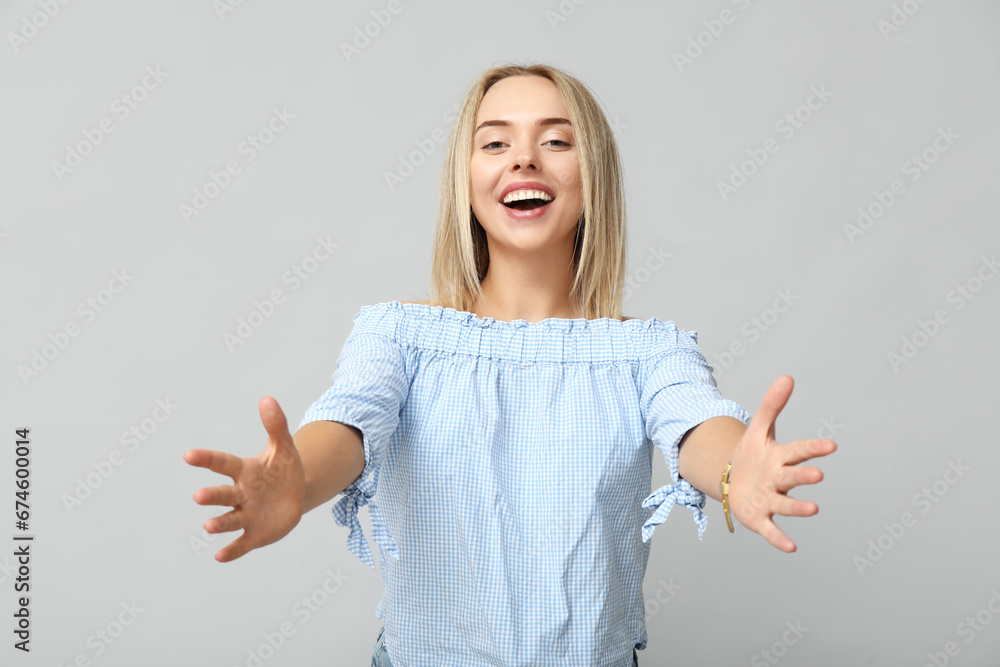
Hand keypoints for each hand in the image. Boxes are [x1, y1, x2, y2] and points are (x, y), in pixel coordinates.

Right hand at [183, 396, 304, 561]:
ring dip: (219, 524)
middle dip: (211, 495)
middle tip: (199, 496)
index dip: (207, 459)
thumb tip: (267, 399)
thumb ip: (276, 425)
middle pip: (223, 494)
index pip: (223, 463)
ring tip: (208, 526)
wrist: (294, 495)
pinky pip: (241, 543)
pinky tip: (220, 557)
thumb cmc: (282, 469)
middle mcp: (240, 494)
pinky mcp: (254, 534)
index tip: (189, 455)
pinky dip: (231, 550)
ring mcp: (246, 515)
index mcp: (244, 471)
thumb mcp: (284, 447)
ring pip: (229, 519)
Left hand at [726, 375, 836, 552]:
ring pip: (786, 504)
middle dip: (804, 475)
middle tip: (818, 474)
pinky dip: (779, 538)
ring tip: (814, 508)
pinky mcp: (759, 518)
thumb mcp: (758, 429)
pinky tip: (791, 547)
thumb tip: (787, 377)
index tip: (831, 445)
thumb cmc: (752, 456)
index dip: (813, 448)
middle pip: (792, 477)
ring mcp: (771, 500)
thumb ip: (772, 405)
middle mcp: (779, 480)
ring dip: (799, 507)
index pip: (798, 451)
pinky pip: (770, 530)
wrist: (734, 481)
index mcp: (781, 458)